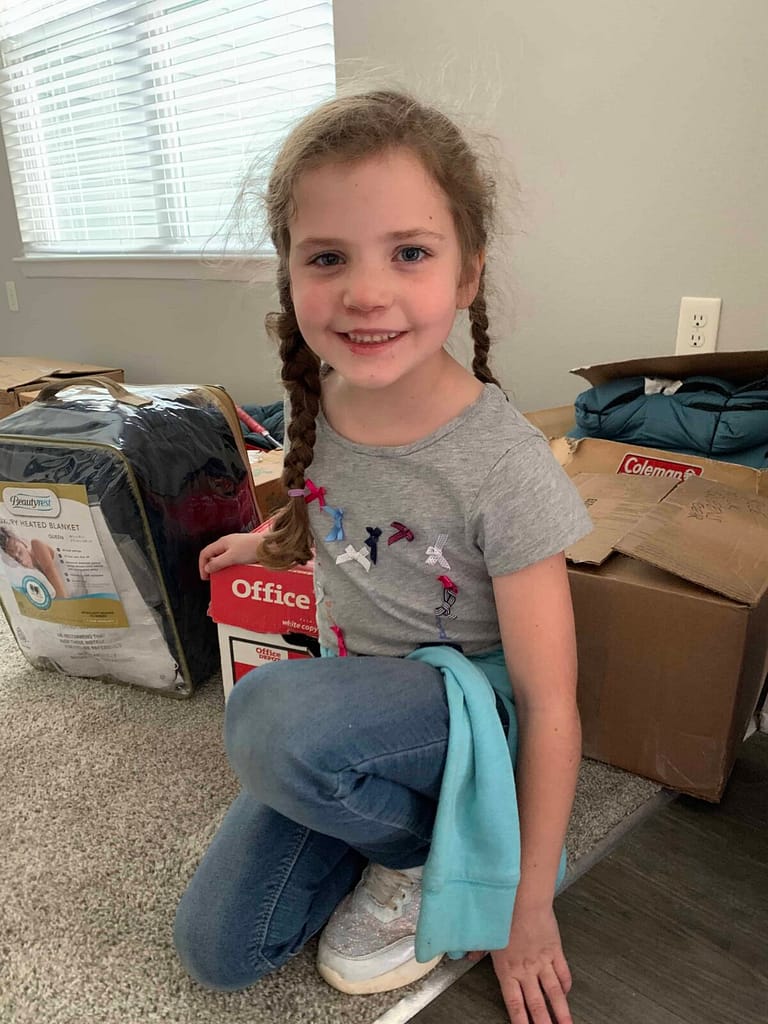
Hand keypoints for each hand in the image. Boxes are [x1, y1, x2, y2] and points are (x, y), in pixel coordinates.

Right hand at [199, 533, 262, 578]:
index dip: (202, 565)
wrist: (270, 545)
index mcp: (222, 543)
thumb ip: (218, 563)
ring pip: (224, 559)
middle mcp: (228, 544)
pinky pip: (233, 560)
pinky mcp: (244, 552)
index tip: (205, 577)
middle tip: (214, 578)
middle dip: (212, 568)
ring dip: (223, 569)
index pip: (205, 553)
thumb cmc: (251, 548)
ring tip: (225, 577)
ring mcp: (236, 547)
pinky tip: (236, 573)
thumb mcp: (231, 557)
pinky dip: (232, 568)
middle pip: (214, 556)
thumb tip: (207, 568)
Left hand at [469, 905, 572, 1023]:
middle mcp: (526, 970)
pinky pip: (563, 972)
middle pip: (537, 1004)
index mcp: (507, 970)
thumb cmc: (504, 914)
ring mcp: (543, 962)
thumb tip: (468, 956)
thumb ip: (479, 950)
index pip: (514, 1004)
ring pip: (554, 993)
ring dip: (561, 1012)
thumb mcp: (487, 935)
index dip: (520, 1021)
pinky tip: (567, 993)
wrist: (524, 900)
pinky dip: (566, 984)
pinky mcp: (555, 951)